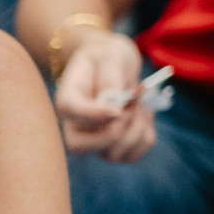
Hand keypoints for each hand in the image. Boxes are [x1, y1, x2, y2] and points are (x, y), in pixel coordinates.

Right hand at [55, 29, 156, 162]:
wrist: (111, 66)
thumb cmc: (107, 58)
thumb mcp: (110, 57)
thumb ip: (110, 80)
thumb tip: (114, 109)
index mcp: (67, 98)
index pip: (70, 112)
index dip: (94, 115)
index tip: (118, 109)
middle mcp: (74, 125)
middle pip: (80, 147)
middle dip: (115, 130)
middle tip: (133, 104)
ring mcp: (92, 140)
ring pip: (111, 154)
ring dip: (136, 130)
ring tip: (141, 105)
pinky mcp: (112, 148)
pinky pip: (131, 156)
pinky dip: (145, 137)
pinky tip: (143, 116)